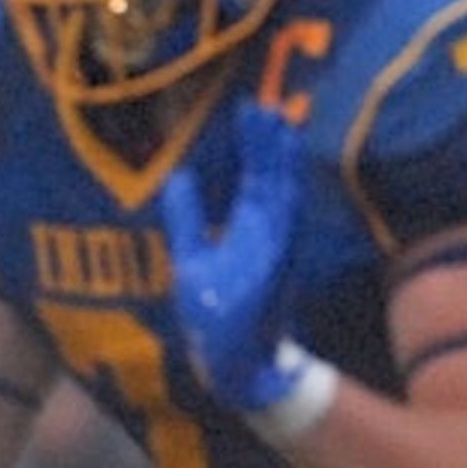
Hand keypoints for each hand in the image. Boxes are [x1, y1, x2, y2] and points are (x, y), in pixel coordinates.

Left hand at [159, 103, 320, 420]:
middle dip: (269, 143)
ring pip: (282, 196)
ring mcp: (274, 250)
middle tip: (267, 104)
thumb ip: (186, 217)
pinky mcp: (275, 269)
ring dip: (282, 164)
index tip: (252, 109)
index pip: (254, 177)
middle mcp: (266, 234)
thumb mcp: (191, 258)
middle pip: (270, 179)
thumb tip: (179, 175)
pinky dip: (287, 201)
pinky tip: (286, 175)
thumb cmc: (216, 314)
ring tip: (281, 126)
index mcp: (248, 229)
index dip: (254, 145)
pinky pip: (284, 228)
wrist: (232, 363)